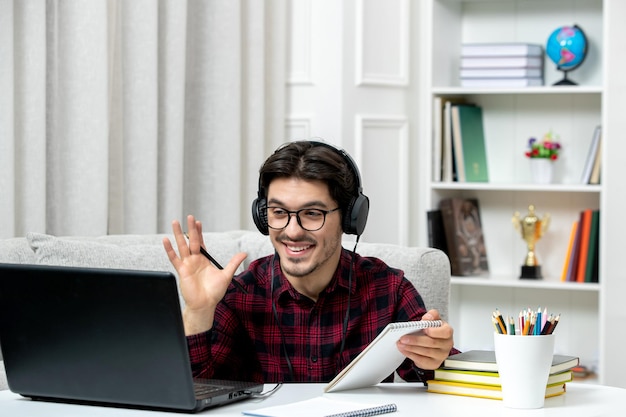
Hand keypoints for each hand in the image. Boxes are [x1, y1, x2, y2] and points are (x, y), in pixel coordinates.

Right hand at [162, 214, 246, 334]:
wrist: (206, 304)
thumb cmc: (214, 292)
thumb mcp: (227, 275)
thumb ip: (234, 263)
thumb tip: (244, 253)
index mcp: (204, 260)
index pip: (200, 242)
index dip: (199, 232)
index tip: (198, 222)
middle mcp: (195, 260)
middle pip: (191, 241)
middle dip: (191, 229)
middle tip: (189, 217)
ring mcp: (187, 264)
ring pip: (181, 246)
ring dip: (178, 234)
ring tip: (175, 222)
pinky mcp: (182, 271)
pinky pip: (174, 259)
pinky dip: (169, 250)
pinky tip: (165, 240)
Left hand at [396, 309, 454, 369]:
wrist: (431, 340)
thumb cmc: (433, 329)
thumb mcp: (433, 319)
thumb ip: (432, 315)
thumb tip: (427, 318)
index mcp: (447, 332)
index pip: (445, 332)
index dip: (434, 331)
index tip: (424, 329)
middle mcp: (447, 344)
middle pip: (432, 343)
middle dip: (416, 340)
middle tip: (403, 338)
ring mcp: (441, 355)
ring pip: (425, 352)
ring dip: (411, 348)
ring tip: (401, 343)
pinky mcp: (434, 363)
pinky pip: (422, 360)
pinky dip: (411, 355)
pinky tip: (404, 350)